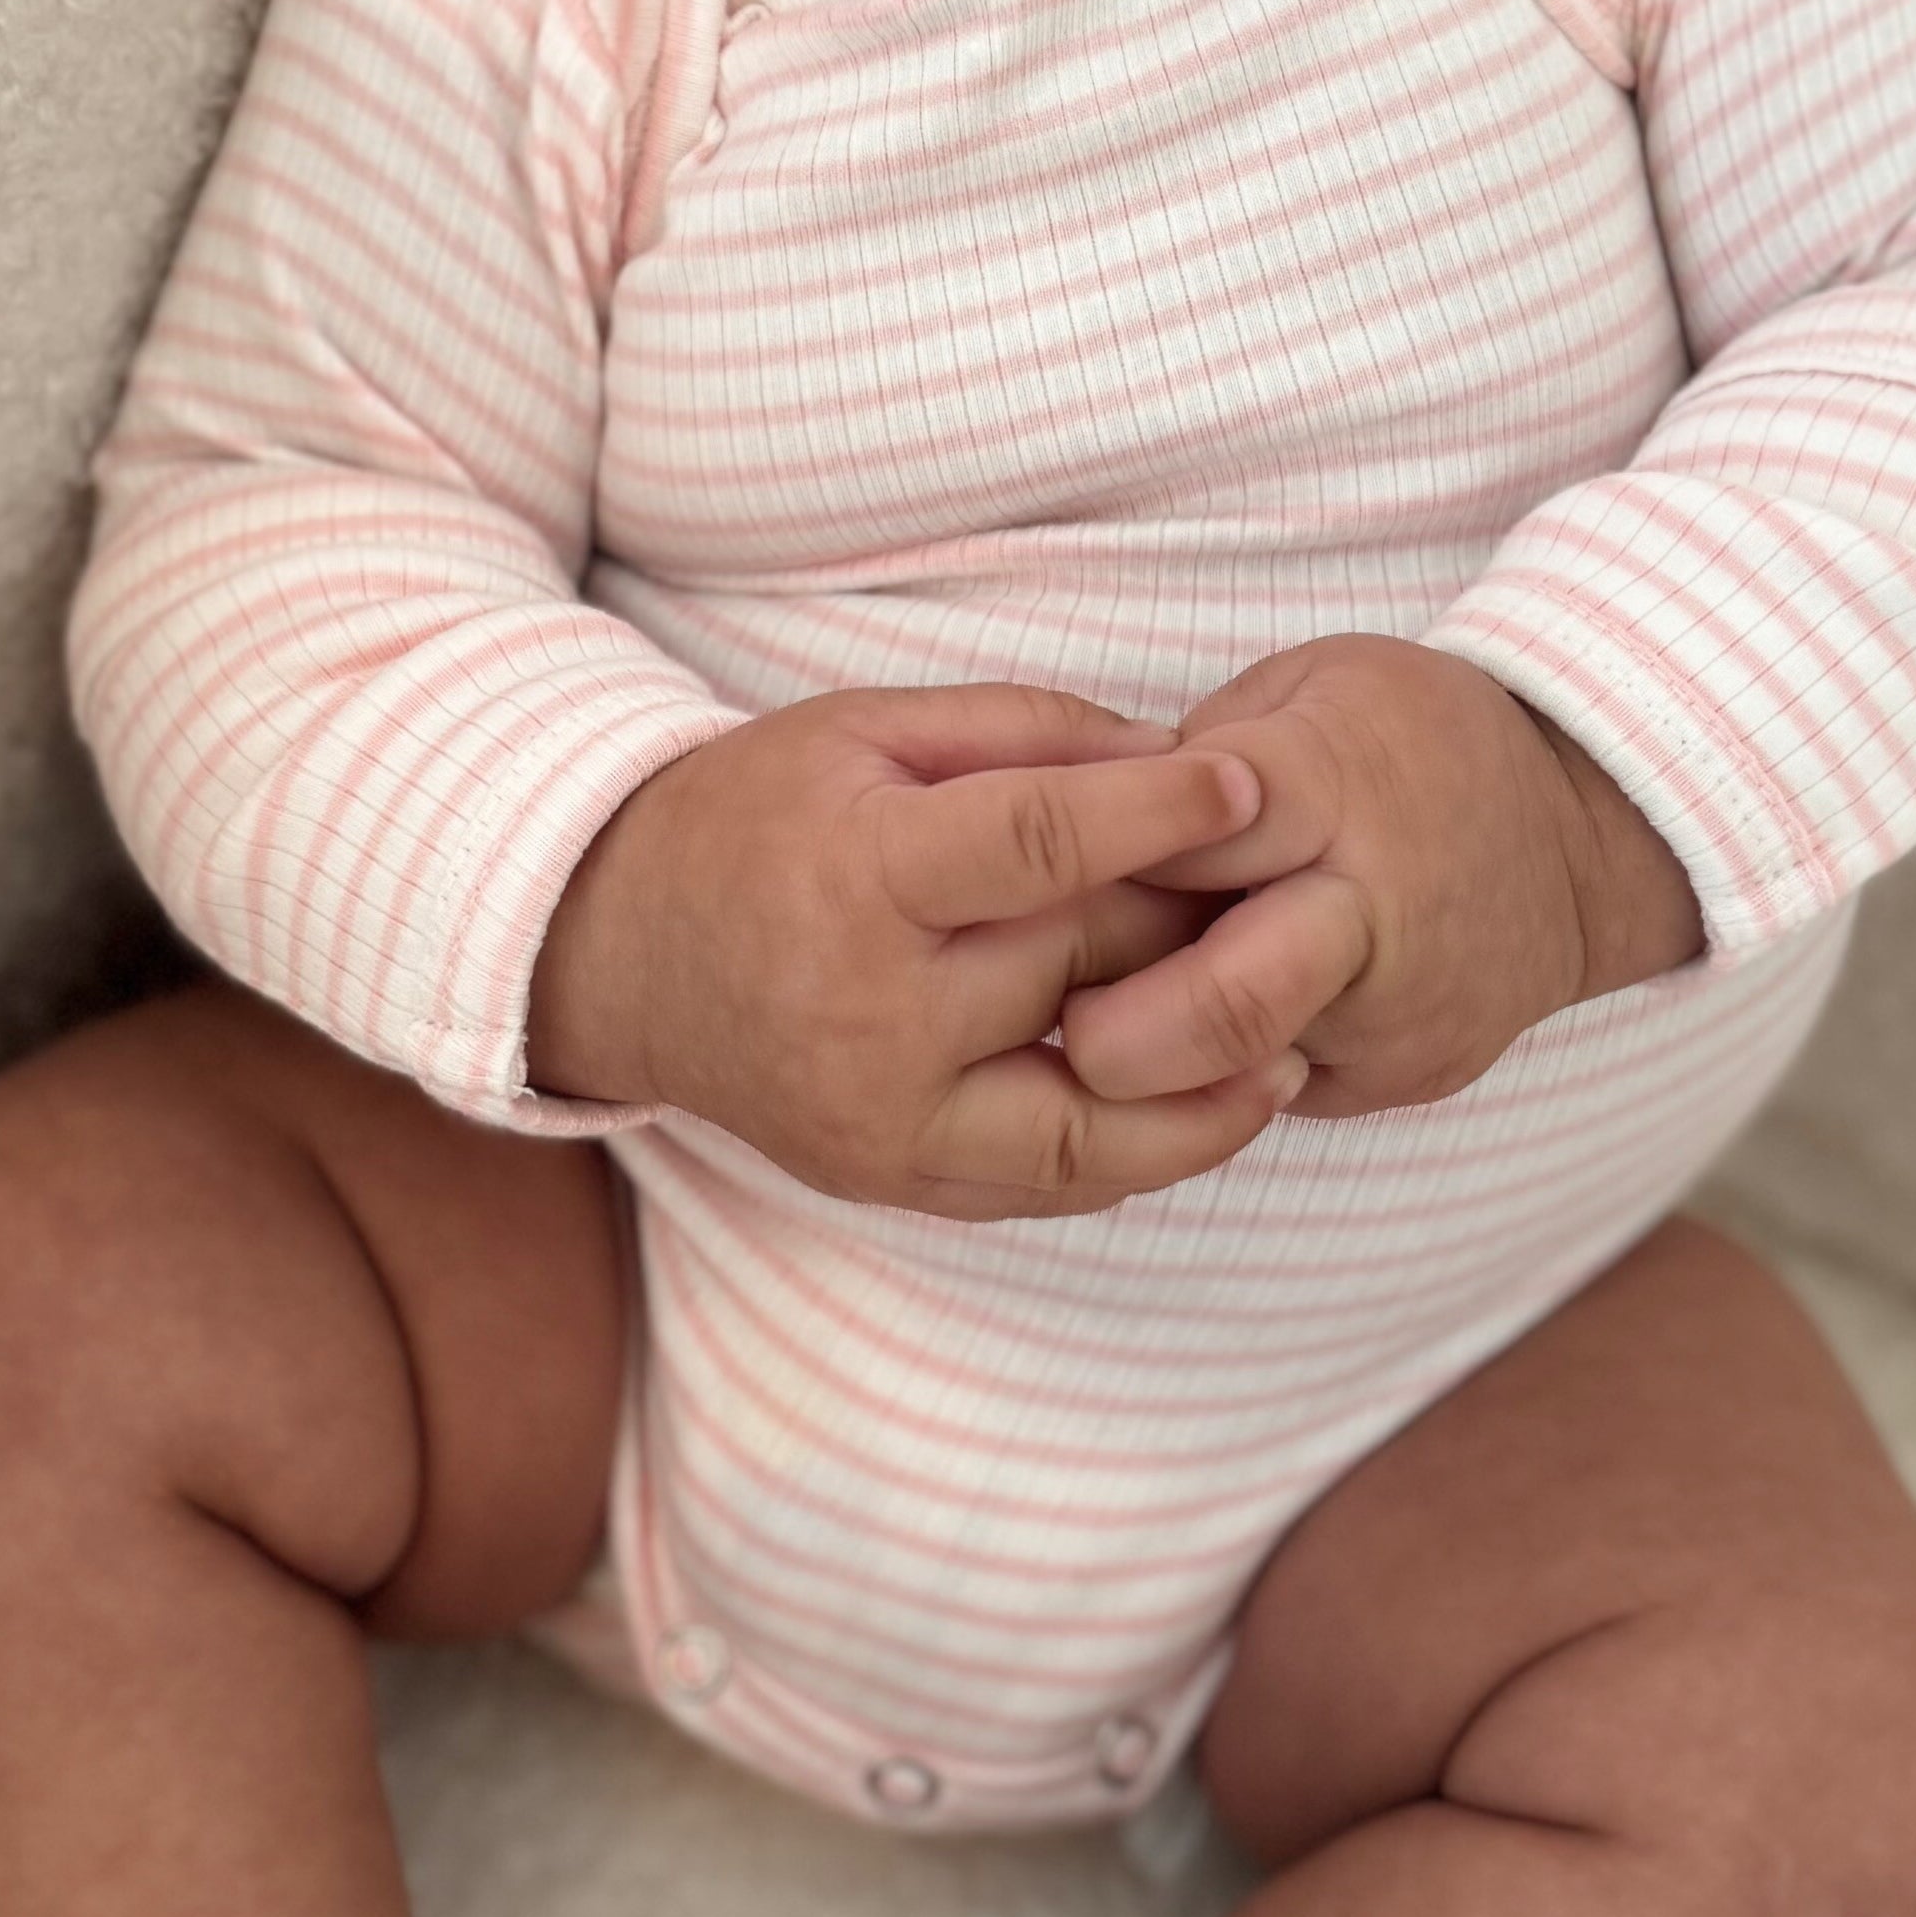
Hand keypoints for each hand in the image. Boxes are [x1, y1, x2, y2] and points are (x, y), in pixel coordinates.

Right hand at [525, 683, 1295, 1218]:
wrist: (620, 952)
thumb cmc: (754, 816)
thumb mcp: (866, 729)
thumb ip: (1023, 734)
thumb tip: (1178, 758)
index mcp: (859, 878)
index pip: (1039, 846)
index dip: (1157, 813)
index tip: (1250, 788)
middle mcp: (870, 1015)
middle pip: (1080, 970)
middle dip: (1188, 932)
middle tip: (1289, 904)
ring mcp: (880, 1117)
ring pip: (1090, 1120)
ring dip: (1205, 1089)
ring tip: (1295, 1053)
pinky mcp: (889, 1178)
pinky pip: (1049, 1187)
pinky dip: (1142, 1155)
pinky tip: (1213, 1110)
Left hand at [1053, 636, 1705, 1120]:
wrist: (1580, 838)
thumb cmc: (1412, 739)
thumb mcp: (1306, 688)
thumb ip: (1189, 759)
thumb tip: (1071, 827)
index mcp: (1332, 788)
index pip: (1174, 840)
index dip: (1085, 860)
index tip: (1030, 878)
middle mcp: (1370, 918)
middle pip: (1208, 1014)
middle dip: (1105, 1029)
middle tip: (1059, 1003)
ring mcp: (1392, 1018)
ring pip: (1228, 1083)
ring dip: (1153, 1061)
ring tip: (1120, 1010)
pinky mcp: (1400, 1080)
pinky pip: (1272, 1096)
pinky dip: (1217, 1071)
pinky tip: (1205, 1022)